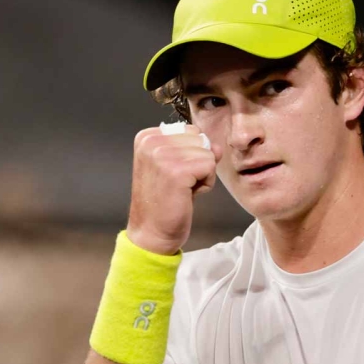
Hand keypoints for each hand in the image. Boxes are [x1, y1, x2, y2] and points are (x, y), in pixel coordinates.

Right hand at [127, 124, 218, 255]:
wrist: (152, 232)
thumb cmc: (164, 201)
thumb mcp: (177, 167)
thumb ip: (195, 150)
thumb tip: (216, 146)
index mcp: (147, 137)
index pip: (190, 130)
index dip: (190, 154)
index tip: (172, 174)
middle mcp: (152, 141)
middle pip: (200, 139)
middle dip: (198, 163)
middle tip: (179, 184)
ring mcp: (163, 155)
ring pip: (208, 153)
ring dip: (202, 174)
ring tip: (182, 189)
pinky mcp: (177, 170)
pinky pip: (210, 166)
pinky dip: (206, 183)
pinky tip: (188, 195)